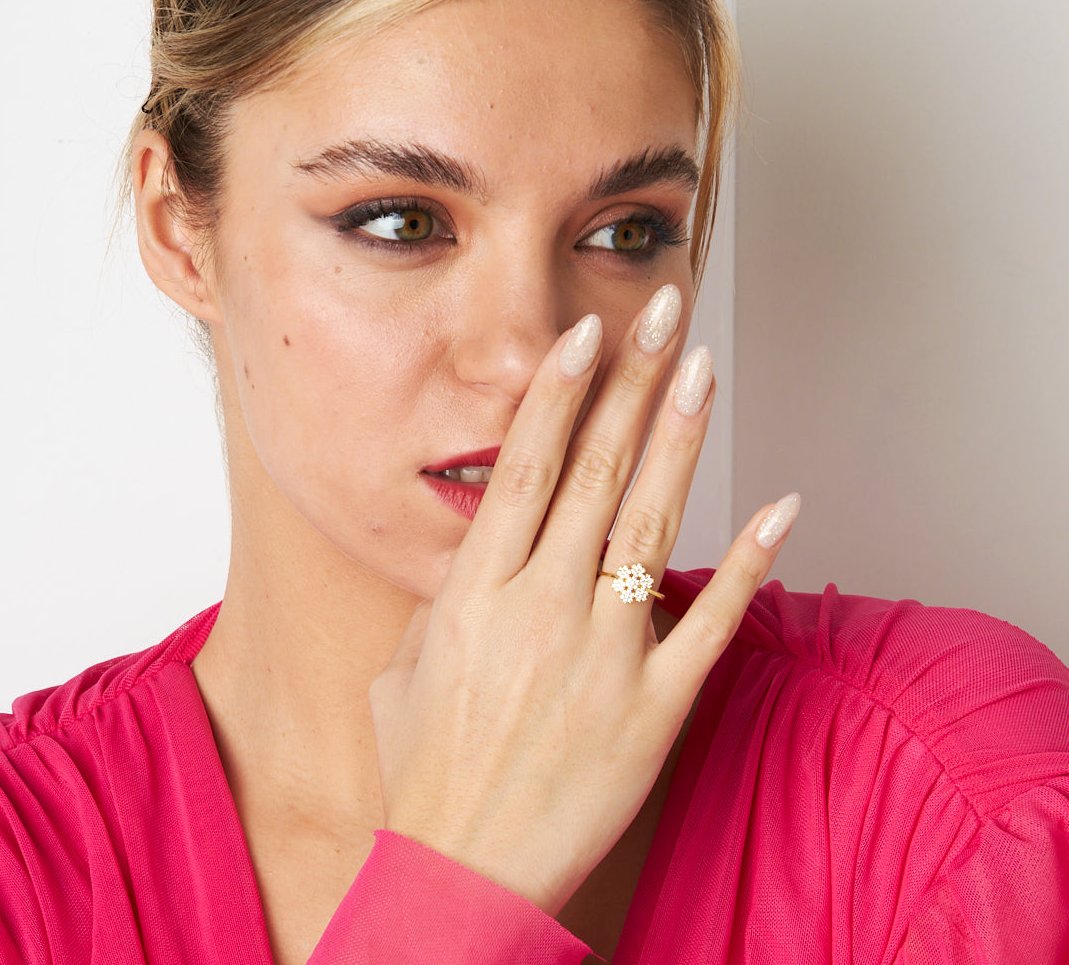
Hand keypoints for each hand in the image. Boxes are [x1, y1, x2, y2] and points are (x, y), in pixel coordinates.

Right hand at [368, 285, 797, 914]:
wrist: (460, 871)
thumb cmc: (425, 770)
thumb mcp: (405, 668)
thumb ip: (448, 598)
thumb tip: (482, 552)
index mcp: (475, 593)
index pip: (523, 468)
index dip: (561, 394)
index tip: (589, 336)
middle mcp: (541, 608)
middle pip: (596, 472)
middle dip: (634, 384)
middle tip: (666, 315)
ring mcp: (603, 654)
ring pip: (649, 523)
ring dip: (681, 439)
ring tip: (704, 369)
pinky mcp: (655, 706)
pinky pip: (710, 622)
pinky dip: (748, 562)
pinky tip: (781, 506)